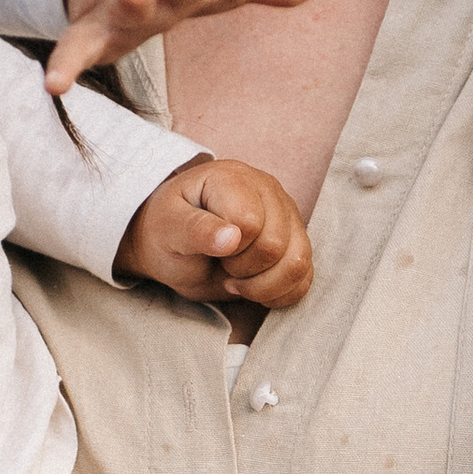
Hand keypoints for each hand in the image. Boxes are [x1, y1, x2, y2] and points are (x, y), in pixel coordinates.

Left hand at [121, 157, 313, 308]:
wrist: (174, 243)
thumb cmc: (169, 230)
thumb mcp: (168, 228)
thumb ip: (195, 229)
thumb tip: (232, 238)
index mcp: (233, 179)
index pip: (250, 223)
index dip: (229, 249)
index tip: (208, 249)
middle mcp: (268, 191)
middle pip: (276, 246)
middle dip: (243, 269)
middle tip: (221, 264)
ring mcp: (288, 216)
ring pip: (297, 263)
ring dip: (263, 286)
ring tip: (238, 280)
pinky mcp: (297, 242)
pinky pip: (304, 279)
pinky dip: (279, 294)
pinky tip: (254, 289)